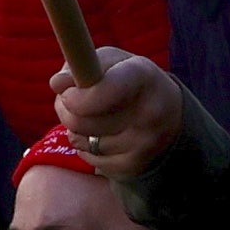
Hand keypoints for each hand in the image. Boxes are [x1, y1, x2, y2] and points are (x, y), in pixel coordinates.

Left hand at [50, 51, 189, 181]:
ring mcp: (143, 144)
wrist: (172, 119)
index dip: (75, 96)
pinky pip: (90, 158)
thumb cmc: (133, 82)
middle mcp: (148, 113)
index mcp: (143, 77)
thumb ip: (83, 63)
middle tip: (69, 102)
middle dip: (66, 111)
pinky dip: (87, 147)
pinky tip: (101, 135)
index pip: (101, 91)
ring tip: (89, 116)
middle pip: (82, 121)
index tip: (66, 93)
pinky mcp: (134, 167)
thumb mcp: (116, 62)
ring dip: (75, 129)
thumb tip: (57, 83)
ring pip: (83, 141)